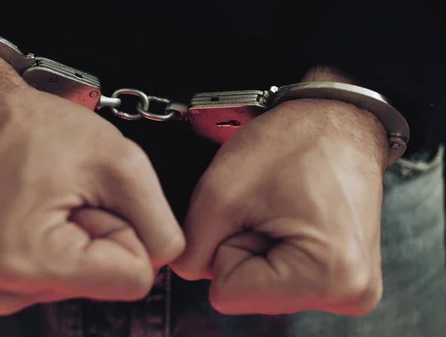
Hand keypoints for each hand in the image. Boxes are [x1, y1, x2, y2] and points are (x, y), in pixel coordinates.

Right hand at [0, 51, 184, 314]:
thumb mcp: (121, 164)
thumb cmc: (34, 128)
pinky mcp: (2, 282)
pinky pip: (67, 274)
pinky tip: (42, 211)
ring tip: (53, 198)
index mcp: (29, 263)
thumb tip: (168, 259)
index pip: (134, 279)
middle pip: (109, 280)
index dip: (126, 229)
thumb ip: (160, 224)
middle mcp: (5, 289)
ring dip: (85, 236)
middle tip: (69, 193)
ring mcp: (0, 290)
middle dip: (103, 232)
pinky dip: (67, 243)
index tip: (92, 196)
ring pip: (90, 277)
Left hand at [171, 98, 387, 315]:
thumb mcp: (220, 192)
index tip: (254, 211)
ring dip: (258, 250)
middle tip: (270, 208)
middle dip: (243, 248)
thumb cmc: (292, 143)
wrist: (339, 121)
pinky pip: (282, 281)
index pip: (227, 294)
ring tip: (282, 211)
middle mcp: (349, 294)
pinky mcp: (345, 281)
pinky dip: (274, 252)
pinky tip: (292, 220)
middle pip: (246, 293)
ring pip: (261, 288)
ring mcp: (352, 290)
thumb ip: (191, 247)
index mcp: (326, 276)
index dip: (225, 246)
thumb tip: (187, 274)